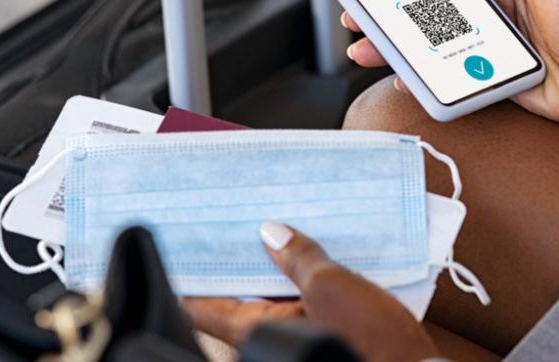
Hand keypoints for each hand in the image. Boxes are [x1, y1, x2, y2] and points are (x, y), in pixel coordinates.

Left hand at [183, 223, 438, 361]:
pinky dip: (304, 272)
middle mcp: (272, 336)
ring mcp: (300, 334)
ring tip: (278, 219)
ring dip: (278, 260)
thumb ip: (300, 258)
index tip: (183, 238)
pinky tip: (314, 244)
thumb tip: (272, 232)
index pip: (203, 304)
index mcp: (259, 333)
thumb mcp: (333, 286)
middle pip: (241, 291)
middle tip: (236, 214)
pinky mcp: (327, 330)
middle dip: (242, 253)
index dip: (192, 269)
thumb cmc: (375, 344)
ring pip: (274, 291)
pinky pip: (303, 296)